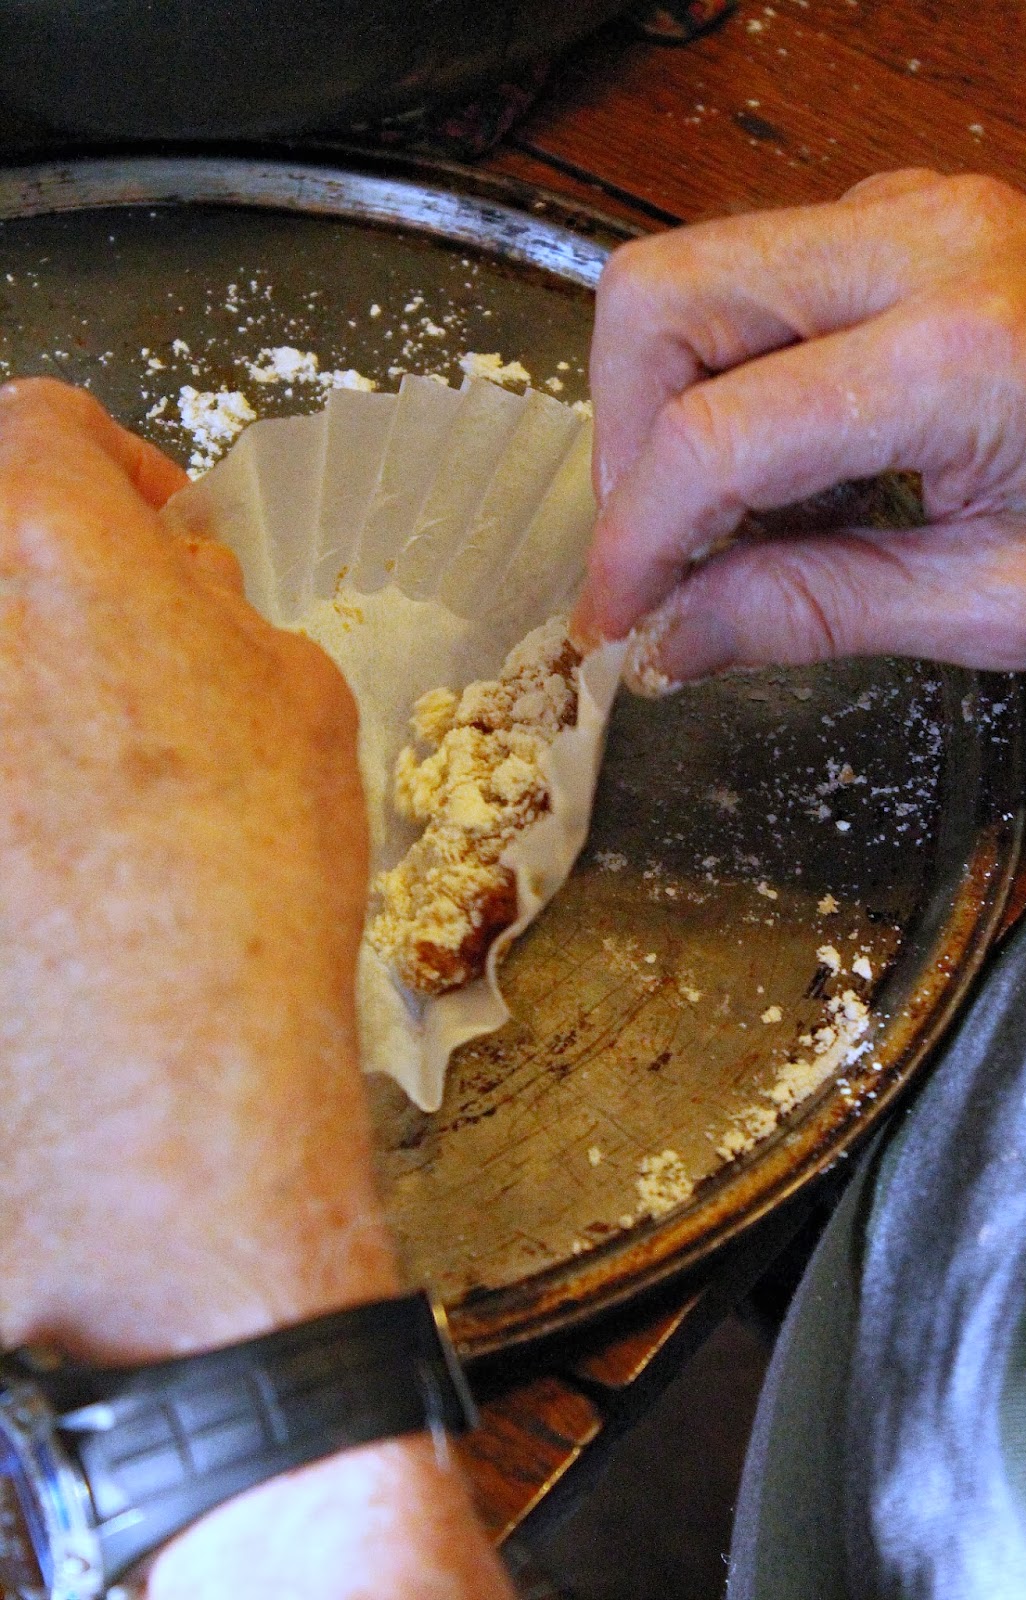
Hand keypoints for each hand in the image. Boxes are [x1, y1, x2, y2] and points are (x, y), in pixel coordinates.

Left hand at [0, 379, 511, 1597]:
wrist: (156, 1081)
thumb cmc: (247, 882)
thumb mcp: (296, 700)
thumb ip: (217, 608)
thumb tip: (174, 583)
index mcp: (45, 542)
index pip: (42, 422)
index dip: (110, 466)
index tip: (150, 527)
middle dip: (53, 566)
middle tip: (121, 634)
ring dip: (26, 668)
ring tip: (87, 751)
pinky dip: (13, 762)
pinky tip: (47, 830)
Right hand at [573, 170, 1025, 678]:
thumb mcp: (1002, 601)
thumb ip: (819, 612)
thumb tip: (672, 637)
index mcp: (962, 354)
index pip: (715, 435)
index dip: (633, 539)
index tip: (614, 615)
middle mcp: (922, 242)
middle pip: (659, 298)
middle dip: (623, 439)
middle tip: (660, 548)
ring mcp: (909, 209)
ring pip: (687, 275)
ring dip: (664, 404)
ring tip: (727, 512)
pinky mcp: (900, 212)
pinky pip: (748, 277)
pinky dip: (724, 375)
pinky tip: (786, 458)